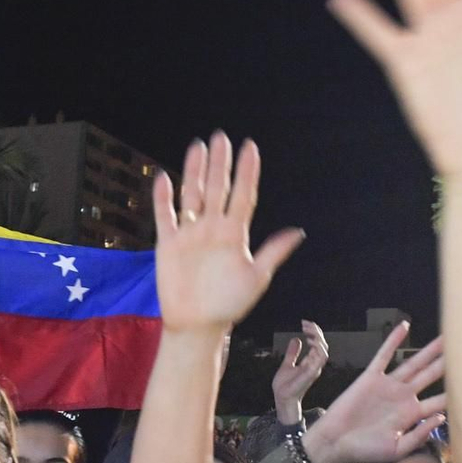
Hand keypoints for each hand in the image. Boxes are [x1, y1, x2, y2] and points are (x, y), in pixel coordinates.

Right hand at [151, 133, 305, 334]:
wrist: (197, 325)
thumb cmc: (229, 304)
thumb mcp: (257, 278)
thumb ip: (273, 252)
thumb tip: (298, 232)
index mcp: (235, 234)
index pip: (242, 196)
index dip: (246, 172)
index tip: (250, 147)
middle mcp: (213, 228)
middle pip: (217, 188)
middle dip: (219, 163)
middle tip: (221, 137)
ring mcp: (190, 234)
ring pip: (192, 195)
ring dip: (194, 172)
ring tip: (197, 147)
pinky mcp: (168, 244)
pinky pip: (165, 216)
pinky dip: (163, 198)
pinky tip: (164, 178)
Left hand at [272, 320, 328, 424]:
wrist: (281, 398)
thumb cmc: (285, 385)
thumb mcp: (287, 364)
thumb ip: (293, 353)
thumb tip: (296, 339)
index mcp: (311, 362)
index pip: (319, 344)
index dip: (315, 332)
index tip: (304, 324)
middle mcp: (315, 365)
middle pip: (323, 345)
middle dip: (316, 332)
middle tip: (305, 324)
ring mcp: (313, 370)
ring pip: (324, 352)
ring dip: (317, 340)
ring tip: (307, 332)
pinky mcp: (310, 375)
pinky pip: (319, 361)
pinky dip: (316, 351)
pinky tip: (308, 342)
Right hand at [303, 325, 446, 462]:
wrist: (335, 444)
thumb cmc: (365, 452)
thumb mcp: (397, 449)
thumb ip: (420, 435)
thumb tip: (443, 417)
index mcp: (412, 415)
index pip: (440, 400)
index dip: (458, 392)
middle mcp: (404, 397)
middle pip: (432, 376)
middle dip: (449, 363)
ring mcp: (388, 386)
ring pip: (413, 363)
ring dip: (429, 350)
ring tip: (446, 335)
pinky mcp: (371, 378)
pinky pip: (384, 355)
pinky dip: (394, 341)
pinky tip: (405, 326)